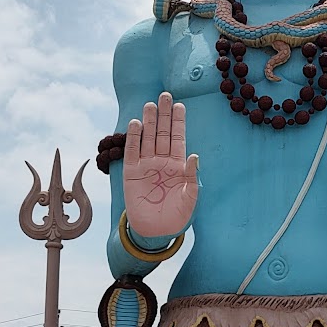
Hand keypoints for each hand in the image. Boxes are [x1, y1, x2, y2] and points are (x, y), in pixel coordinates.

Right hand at [123, 91, 198, 238]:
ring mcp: (146, 165)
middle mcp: (162, 161)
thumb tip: (195, 156)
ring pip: (147, 138)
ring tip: (150, 105)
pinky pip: (132, 152)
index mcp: (178, 165)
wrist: (156, 230)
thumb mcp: (190, 198)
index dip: (178, 122)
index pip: (178, 138)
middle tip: (165, 96)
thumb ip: (193, 178)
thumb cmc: (177, 215)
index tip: (180, 105)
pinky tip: (135, 124)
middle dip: (164, 115)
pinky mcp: (132, 173)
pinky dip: (133, 139)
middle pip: (162, 133)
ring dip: (148, 122)